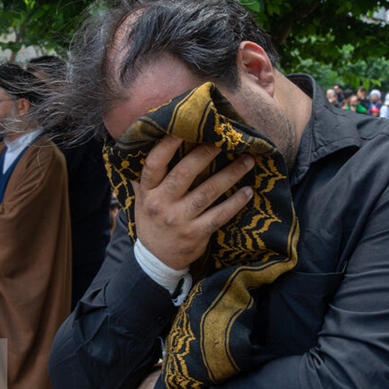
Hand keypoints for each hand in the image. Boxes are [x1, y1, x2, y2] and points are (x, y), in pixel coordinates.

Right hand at [133, 136, 253, 269]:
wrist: (157, 259)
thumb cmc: (152, 221)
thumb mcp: (141, 199)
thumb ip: (144, 176)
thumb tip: (146, 143)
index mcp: (147, 191)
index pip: (154, 163)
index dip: (167, 145)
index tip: (184, 128)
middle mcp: (161, 204)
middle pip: (185, 172)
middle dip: (207, 153)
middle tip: (225, 139)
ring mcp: (179, 219)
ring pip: (208, 191)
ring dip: (231, 174)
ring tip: (248, 161)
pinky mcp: (196, 233)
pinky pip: (220, 214)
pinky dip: (236, 202)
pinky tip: (248, 191)